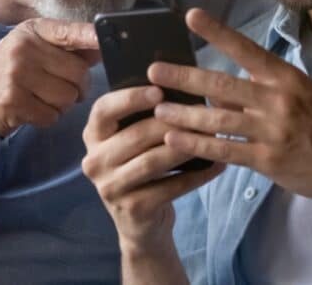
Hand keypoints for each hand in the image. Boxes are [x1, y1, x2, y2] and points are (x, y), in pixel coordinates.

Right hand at [0, 18, 99, 136]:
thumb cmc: (11, 68)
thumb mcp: (33, 47)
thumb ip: (67, 47)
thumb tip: (100, 49)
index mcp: (32, 32)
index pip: (68, 32)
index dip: (90, 36)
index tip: (104, 38)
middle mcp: (24, 50)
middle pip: (78, 73)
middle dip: (79, 86)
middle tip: (65, 87)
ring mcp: (17, 76)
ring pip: (68, 97)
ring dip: (63, 104)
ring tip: (45, 98)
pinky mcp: (13, 102)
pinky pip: (52, 116)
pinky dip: (48, 117)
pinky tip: (34, 109)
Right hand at [82, 86, 225, 247]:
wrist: (140, 222)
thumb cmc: (141, 168)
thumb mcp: (134, 142)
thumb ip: (145, 117)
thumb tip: (182, 88)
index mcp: (93, 136)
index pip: (103, 110)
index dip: (130, 98)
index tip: (159, 91)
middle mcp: (94, 161)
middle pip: (135, 135)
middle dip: (173, 121)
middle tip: (203, 110)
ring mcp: (110, 188)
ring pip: (153, 161)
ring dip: (186, 146)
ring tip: (213, 135)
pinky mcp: (132, 209)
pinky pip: (170, 187)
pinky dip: (197, 175)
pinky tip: (217, 164)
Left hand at [150, 9, 311, 207]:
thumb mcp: (298, 97)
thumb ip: (257, 90)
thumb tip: (215, 89)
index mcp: (284, 77)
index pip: (245, 48)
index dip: (217, 31)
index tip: (190, 15)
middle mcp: (278, 98)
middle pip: (221, 83)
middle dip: (184, 77)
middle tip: (153, 71)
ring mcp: (273, 130)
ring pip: (218, 118)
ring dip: (183, 115)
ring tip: (157, 110)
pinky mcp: (269, 160)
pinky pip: (225, 150)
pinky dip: (197, 145)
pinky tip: (174, 140)